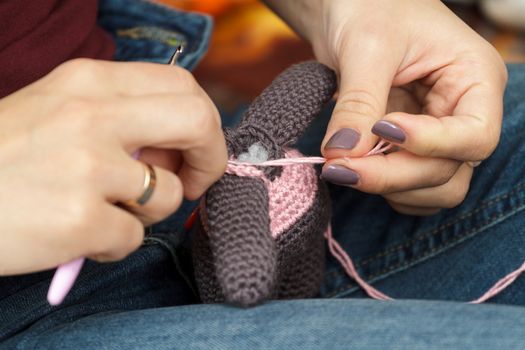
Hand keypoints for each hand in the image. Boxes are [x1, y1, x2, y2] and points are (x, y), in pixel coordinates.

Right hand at [0, 59, 226, 274]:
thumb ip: (119, 119)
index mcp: (89, 81)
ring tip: (107, 214)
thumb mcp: (57, 112)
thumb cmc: (4, 157)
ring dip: (148, 212)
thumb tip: (176, 149)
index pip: (182, 85)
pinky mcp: (77, 218)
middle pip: (197, 120)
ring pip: (167, 194)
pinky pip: (134, 238)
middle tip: (190, 184)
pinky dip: (116, 245)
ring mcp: (85, 166)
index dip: (203, 121)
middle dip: (209, 158)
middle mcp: (91, 115)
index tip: (190, 151)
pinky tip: (82, 238)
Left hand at [266, 0, 506, 214]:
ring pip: (432, 188)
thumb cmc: (370, 7)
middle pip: (448, 171)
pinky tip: (355, 169)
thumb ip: (359, 103)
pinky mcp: (410, 149)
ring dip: (388, 188)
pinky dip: (384, 189)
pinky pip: (410, 189)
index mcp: (474, 78)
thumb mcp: (367, 48)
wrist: (350, 7)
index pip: (474, 135)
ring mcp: (438, 136)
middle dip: (393, 174)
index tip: (382, 129)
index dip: (429, 144)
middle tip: (339, 167)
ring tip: (343, 166)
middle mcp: (463, 113)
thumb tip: (344, 154)